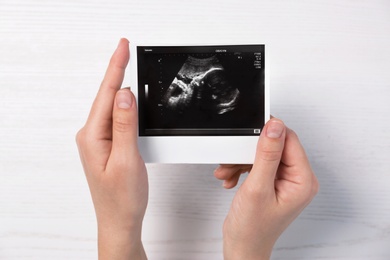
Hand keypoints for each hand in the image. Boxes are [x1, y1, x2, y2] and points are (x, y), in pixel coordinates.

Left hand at [76, 39, 147, 259]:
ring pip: (112, 107)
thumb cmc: (122, 197)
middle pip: (107, 96)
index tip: (123, 47)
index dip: (116, 68)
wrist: (120, 220)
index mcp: (93, 136)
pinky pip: (116, 118)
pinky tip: (130, 100)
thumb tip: (124, 95)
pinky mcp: (108, 144)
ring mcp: (99, 140)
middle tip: (128, 51)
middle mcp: (92, 135)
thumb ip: (124, 125)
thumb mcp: (126, 159)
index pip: (106, 94)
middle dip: (118, 71)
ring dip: (123, 89)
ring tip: (130, 68)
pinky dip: (126, 106)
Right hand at [214, 118, 318, 258]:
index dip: (268, 132)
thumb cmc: (252, 229)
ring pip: (263, 154)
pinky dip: (242, 168)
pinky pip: (258, 163)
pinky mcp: (273, 181)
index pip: (289, 140)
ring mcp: (285, 180)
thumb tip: (275, 126)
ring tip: (228, 172)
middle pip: (275, 146)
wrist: (242, 246)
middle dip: (248, 152)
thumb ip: (267, 155)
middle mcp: (297, 179)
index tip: (248, 132)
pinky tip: (232, 178)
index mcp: (303, 180)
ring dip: (241, 161)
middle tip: (233, 159)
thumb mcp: (257, 188)